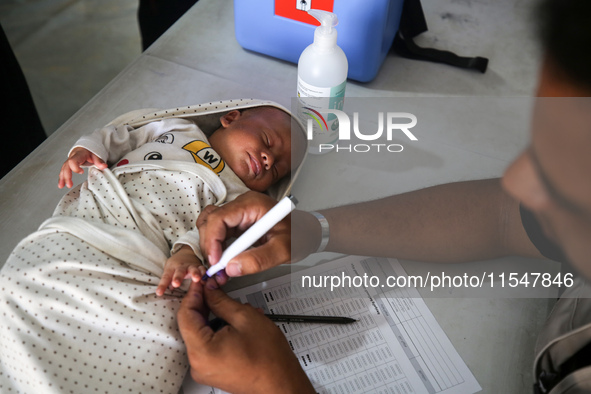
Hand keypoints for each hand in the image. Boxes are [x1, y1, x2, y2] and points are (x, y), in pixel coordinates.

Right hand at [58, 147, 107, 187]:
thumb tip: (104, 166)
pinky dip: (62, 177)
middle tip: (69, 185)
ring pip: (63, 169)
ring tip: (61, 186)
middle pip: (66, 166)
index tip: (82, 172)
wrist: (85, 147)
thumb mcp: (96, 154)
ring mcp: (69, 161)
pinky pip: (63, 170)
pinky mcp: (68, 164)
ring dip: (62, 178)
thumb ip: (99, 161)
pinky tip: (61, 184)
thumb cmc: (90, 151)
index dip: (75, 167)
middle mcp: (72, 158)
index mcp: (78, 155)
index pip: (73, 161)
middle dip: (67, 176)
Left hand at [156, 245, 203, 295]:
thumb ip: (168, 281)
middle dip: (177, 278)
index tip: (159, 293)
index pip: (166, 277)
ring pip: (193, 269)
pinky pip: (203, 269)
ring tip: (196, 279)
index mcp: (171, 268)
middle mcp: (181, 267)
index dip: (162, 285)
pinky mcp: (199, 266)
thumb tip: (166, 291)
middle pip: (179, 272)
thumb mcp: (169, 271)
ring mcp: (191, 266)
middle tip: (175, 284)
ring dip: (195, 274)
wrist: (186, 253)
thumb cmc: (176, 266)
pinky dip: (205, 273)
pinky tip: (206, 279)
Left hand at [177, 280, 314, 393]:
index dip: (194, 294)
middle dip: (205, 304)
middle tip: (215, 288)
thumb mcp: (245, 318)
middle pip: (192, 324)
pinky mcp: (213, 371)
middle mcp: (198, 363)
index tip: (202, 282)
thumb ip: (221, 301)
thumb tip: (210, 290)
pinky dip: (219, 330)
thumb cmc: (269, 359)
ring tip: (235, 307)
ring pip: (202, 333)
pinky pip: (209, 344)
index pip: (186, 314)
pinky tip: (235, 322)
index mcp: (202, 350)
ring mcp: (205, 369)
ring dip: (215, 316)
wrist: (282, 384)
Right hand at [197, 191, 291, 280]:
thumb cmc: (299, 235)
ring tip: (220, 267)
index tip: (215, 262)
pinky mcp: (238, 223)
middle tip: (217, 269)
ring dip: (211, 247)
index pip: (219, 217)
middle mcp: (242, 205)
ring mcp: (238, 213)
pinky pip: (219, 233)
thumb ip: (258, 260)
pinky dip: (217, 248)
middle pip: (211, 221)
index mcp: (252, 204)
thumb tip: (231, 268)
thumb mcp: (283, 250)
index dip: (212, 240)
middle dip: (209, 246)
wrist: (308, 232)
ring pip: (211, 226)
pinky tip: (224, 261)